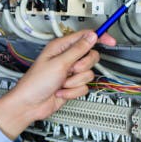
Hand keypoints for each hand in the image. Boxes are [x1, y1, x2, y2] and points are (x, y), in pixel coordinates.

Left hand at [0, 30, 115, 139]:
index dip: (98, 38)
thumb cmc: (36, 83)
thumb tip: (92, 36)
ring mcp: (69, 73)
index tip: (110, 41)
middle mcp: (66, 58)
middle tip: (71, 70)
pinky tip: (61, 91)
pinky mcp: (71, 85)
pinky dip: (73, 92)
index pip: (84, 37)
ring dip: (75, 82)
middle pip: (90, 57)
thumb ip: (78, 50)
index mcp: (60, 48)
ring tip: (62, 83)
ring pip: (88, 74)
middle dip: (83, 66)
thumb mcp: (59, 63)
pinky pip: (84, 87)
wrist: (30, 105)